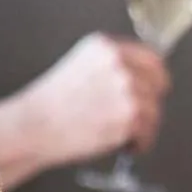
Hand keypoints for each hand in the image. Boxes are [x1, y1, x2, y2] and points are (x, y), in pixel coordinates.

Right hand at [0, 33, 169, 186]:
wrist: (34, 126)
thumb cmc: (50, 104)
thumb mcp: (81, 65)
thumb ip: (111, 65)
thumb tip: (140, 78)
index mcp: (105, 47)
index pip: (151, 56)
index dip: (155, 76)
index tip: (156, 87)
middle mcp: (118, 64)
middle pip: (157, 83)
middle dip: (149, 103)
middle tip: (139, 117)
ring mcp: (126, 89)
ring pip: (154, 110)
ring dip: (142, 127)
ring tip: (123, 135)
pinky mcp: (129, 116)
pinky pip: (148, 133)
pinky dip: (139, 144)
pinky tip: (124, 144)